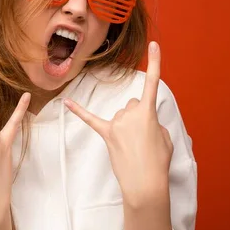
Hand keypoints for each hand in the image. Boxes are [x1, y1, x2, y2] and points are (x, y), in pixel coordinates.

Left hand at [64, 41, 172, 206]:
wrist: (144, 183)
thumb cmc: (157, 162)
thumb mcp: (164, 137)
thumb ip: (153, 122)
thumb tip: (141, 121)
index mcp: (148, 112)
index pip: (153, 83)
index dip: (155, 62)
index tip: (154, 45)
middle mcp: (131, 113)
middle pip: (133, 104)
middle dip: (137, 117)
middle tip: (143, 138)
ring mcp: (117, 124)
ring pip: (120, 115)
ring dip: (126, 127)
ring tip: (133, 146)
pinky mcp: (107, 135)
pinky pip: (91, 119)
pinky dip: (78, 110)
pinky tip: (65, 102)